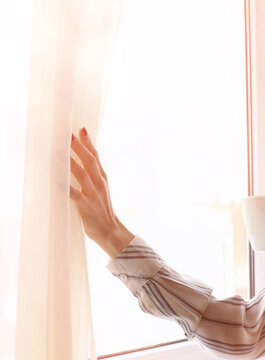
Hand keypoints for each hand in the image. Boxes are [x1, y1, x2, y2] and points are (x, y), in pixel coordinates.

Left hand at [69, 127, 133, 257]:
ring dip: (70, 161)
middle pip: (89, 160)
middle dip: (79, 146)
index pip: (96, 156)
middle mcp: (99, 183)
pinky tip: (57, 180)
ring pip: (81, 173)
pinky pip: (74, 193)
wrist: (111, 230)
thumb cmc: (102, 211)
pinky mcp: (86, 205)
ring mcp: (93, 193)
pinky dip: (65, 186)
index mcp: (102, 178)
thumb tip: (79, 165)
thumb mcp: (100, 190)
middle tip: (68, 134)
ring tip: (61, 150)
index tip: (81, 129)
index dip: (89, 142)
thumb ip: (92, 177)